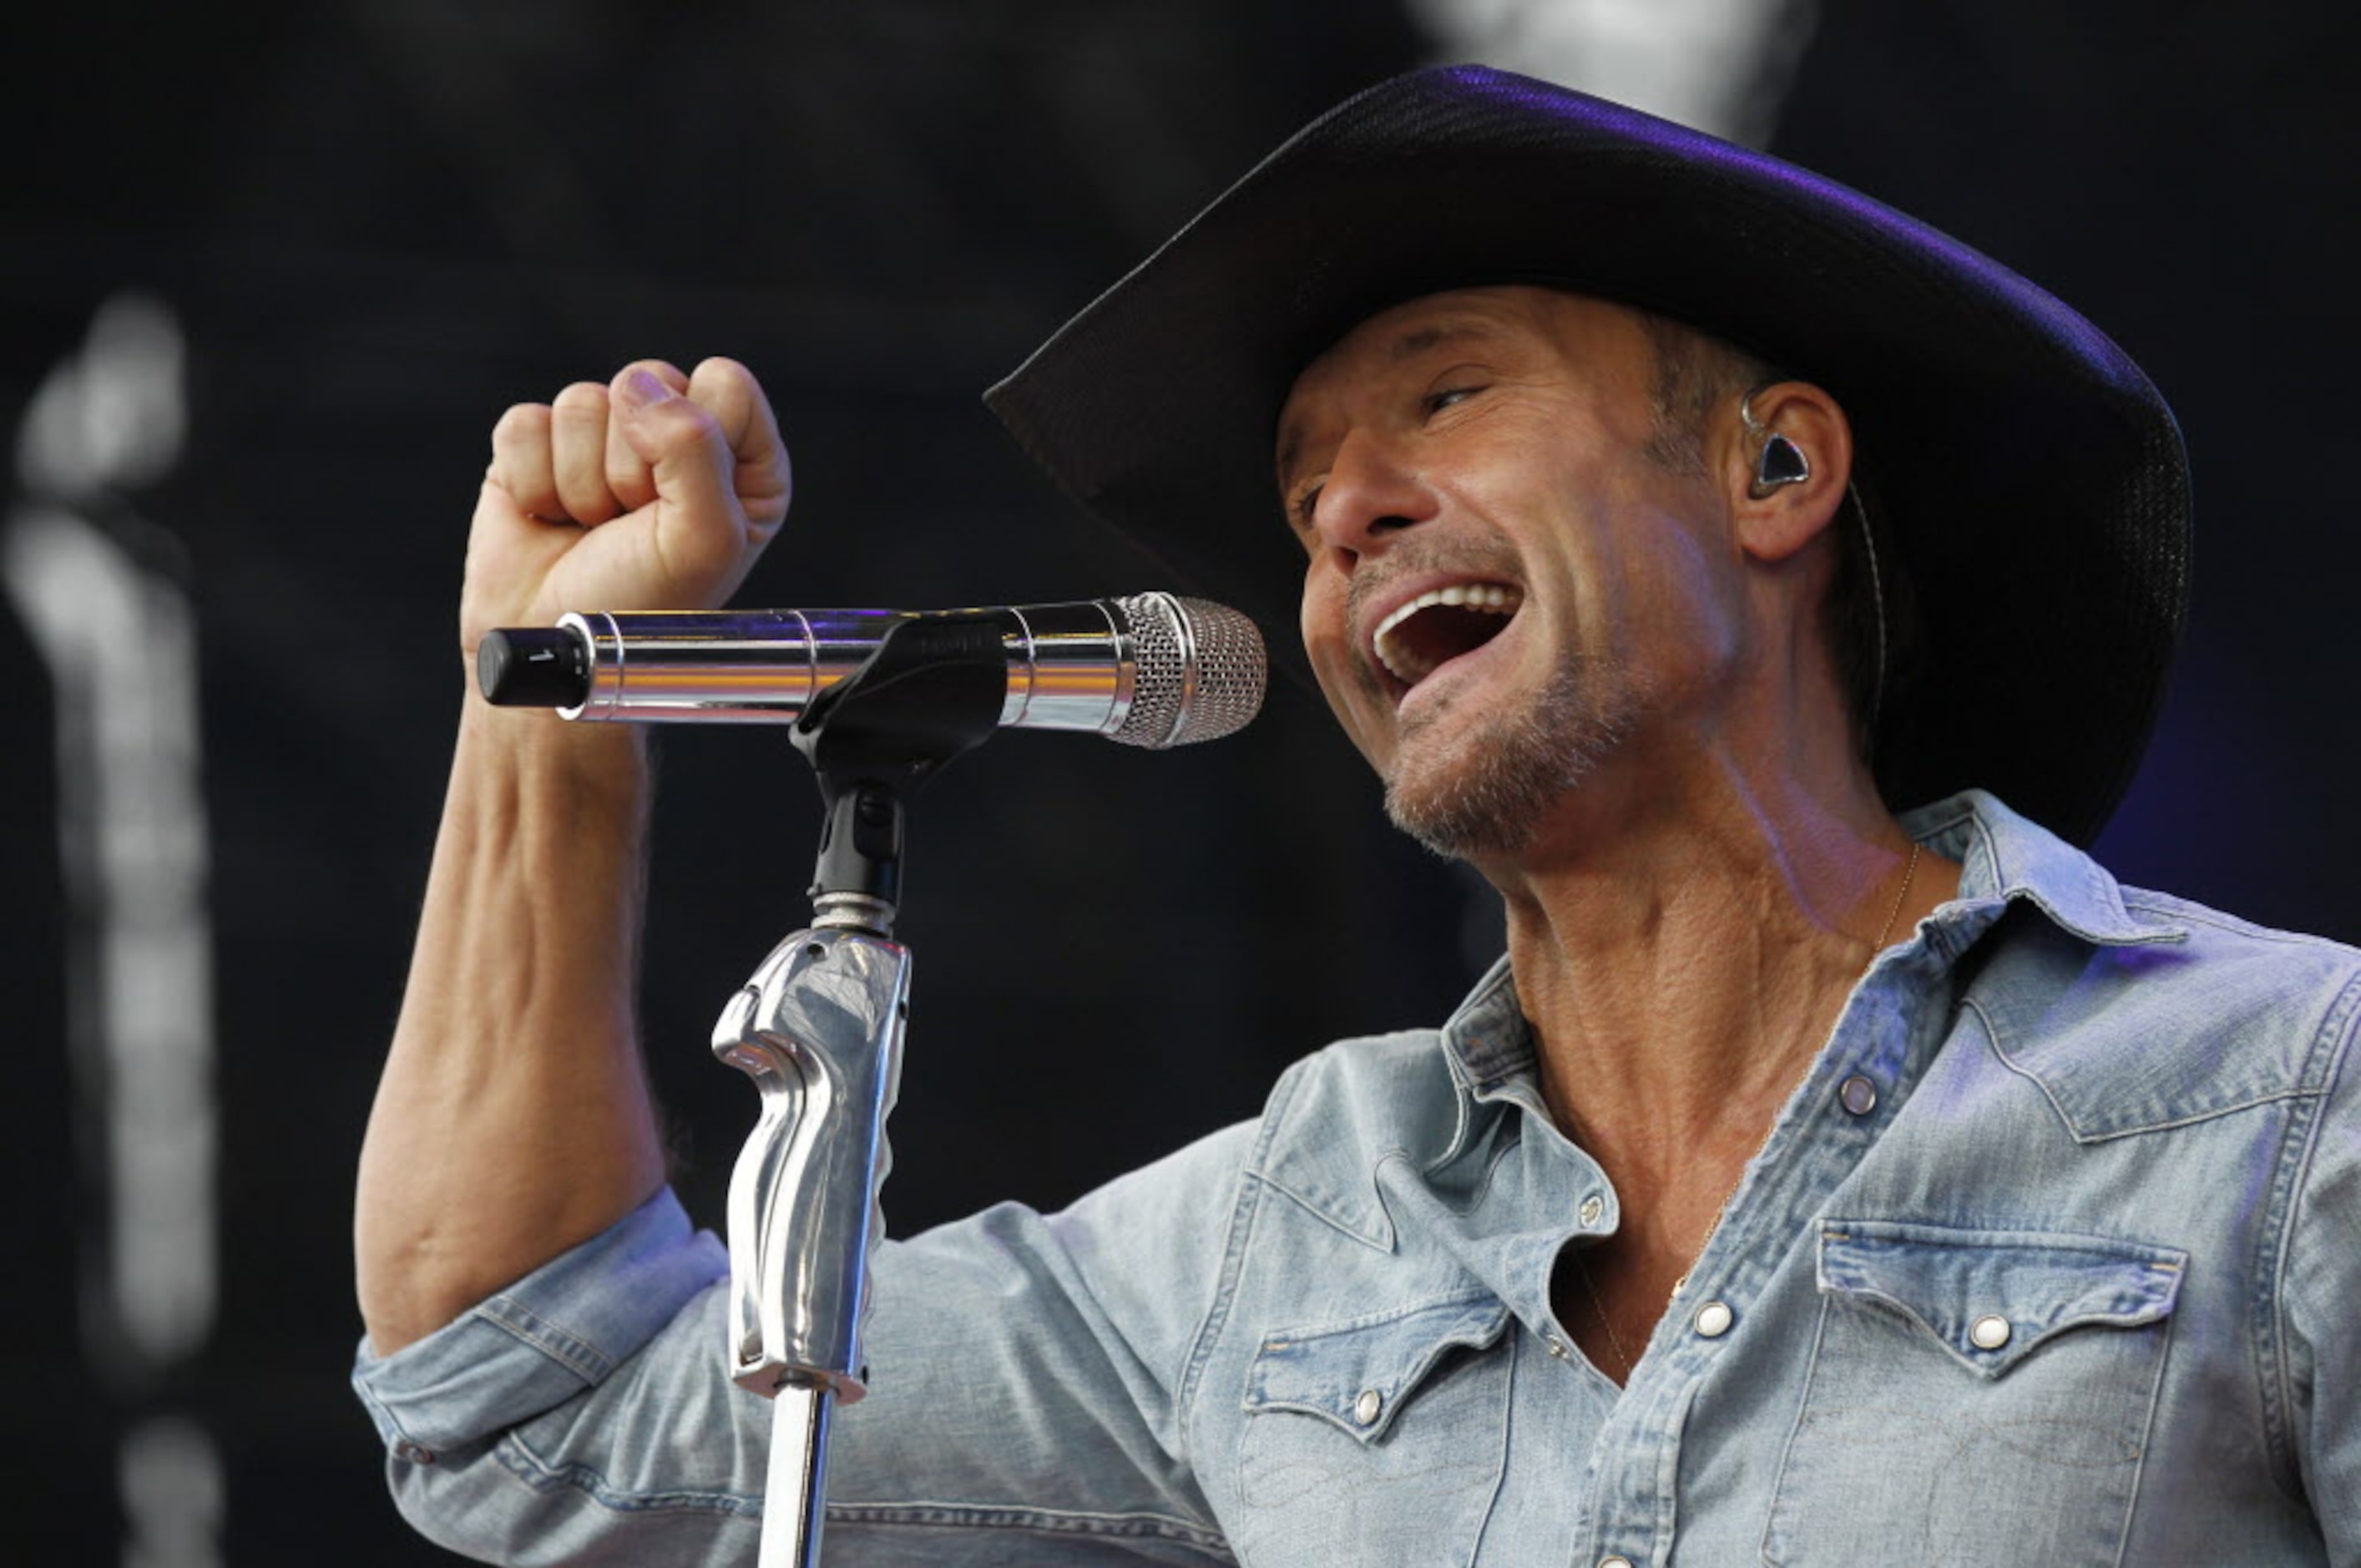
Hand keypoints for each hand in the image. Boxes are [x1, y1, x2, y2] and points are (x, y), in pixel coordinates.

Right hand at [460, 357, 790, 666]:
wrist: (553, 652)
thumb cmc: (639, 611)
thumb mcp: (701, 540)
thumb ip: (696, 450)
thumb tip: (639, 388)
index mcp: (741, 461)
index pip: (724, 384)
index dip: (695, 438)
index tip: (678, 504)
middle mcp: (678, 441)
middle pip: (650, 381)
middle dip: (631, 465)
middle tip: (630, 524)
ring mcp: (604, 439)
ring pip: (583, 401)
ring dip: (581, 481)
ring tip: (592, 527)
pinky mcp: (539, 447)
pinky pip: (527, 422)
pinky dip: (532, 480)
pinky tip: (548, 517)